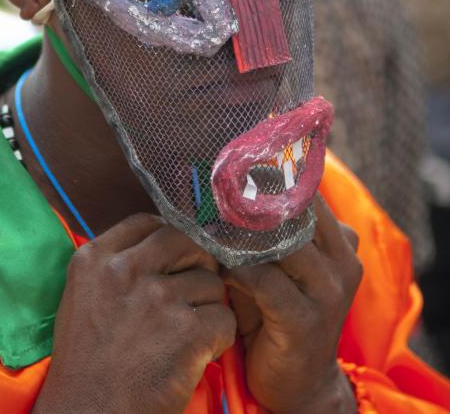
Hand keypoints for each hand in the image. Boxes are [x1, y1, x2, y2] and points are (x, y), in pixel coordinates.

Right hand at [33, 213, 235, 413]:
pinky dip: (218, 339)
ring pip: (211, 282)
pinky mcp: (186, 332)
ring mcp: (157, 299)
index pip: (146, 223)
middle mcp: (124, 271)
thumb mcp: (82, 297)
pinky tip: (198, 354)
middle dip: (196, 263)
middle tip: (192, 292)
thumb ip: (115, 264)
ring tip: (187, 334)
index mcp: (94, 259)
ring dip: (208, 307)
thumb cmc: (85, 364)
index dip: (167, 239)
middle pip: (184, 241)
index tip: (172, 261)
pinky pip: (224, 318)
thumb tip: (161, 240)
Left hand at [223, 195, 361, 413]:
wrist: (300, 386)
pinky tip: (222, 271)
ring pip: (282, 244)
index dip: (272, 180)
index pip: (310, 195)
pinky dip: (237, 270)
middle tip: (216, 195)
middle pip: (297, 213)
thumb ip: (268, 232)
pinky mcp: (304, 322)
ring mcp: (327, 294)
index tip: (234, 169)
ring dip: (241, 236)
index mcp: (341, 245)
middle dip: (253, 204)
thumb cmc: (278, 314)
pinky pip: (264, 281)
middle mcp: (342, 264)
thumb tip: (223, 188)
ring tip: (212, 230)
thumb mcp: (280, 267)